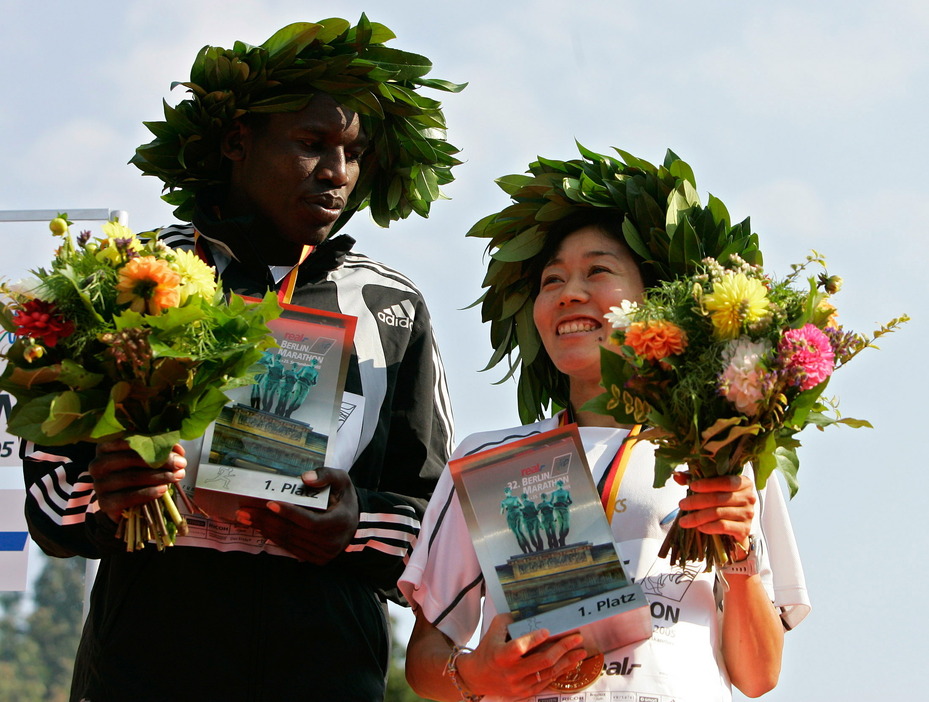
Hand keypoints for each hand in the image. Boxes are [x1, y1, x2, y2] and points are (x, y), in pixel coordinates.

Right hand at [89, 440, 186, 522]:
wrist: (123, 505)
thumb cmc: (136, 474)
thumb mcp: (146, 459)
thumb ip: (159, 449)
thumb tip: (178, 450)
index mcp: (105, 446)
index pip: (130, 440)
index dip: (156, 444)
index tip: (178, 452)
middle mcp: (98, 463)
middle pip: (131, 458)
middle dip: (161, 461)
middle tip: (181, 464)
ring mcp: (99, 484)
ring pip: (131, 477)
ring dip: (158, 477)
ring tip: (177, 476)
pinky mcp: (104, 503)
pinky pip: (127, 497)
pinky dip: (148, 493)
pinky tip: (163, 490)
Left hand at [235, 467, 358, 563]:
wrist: (354, 523)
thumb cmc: (344, 498)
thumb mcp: (342, 480)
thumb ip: (327, 475)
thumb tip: (306, 478)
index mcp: (339, 522)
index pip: (311, 522)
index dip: (290, 513)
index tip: (270, 503)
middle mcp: (331, 542)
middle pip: (294, 532)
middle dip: (267, 520)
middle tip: (246, 510)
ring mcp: (323, 554)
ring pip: (289, 541)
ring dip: (265, 529)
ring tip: (246, 518)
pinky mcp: (315, 559)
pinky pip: (290, 549)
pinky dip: (273, 537)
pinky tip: (261, 527)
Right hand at [456, 614, 586, 698]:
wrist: (478, 677)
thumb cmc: (488, 649)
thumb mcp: (493, 631)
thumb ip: (509, 620)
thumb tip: (529, 611)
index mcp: (501, 655)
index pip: (519, 647)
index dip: (533, 639)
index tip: (548, 630)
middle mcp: (511, 672)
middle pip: (541, 661)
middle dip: (562, 648)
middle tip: (576, 638)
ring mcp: (519, 684)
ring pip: (548, 673)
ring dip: (567, 661)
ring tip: (581, 651)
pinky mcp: (525, 692)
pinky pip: (546, 682)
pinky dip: (560, 672)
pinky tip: (570, 663)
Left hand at [675, 473, 755, 549]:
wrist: (736, 528)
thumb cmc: (723, 503)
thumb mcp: (712, 488)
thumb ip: (696, 479)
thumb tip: (677, 476)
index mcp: (743, 482)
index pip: (726, 481)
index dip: (708, 484)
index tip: (692, 486)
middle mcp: (749, 497)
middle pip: (719, 498)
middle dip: (696, 501)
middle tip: (681, 505)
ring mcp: (748, 514)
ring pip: (718, 513)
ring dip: (698, 517)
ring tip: (684, 520)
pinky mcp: (745, 529)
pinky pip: (723, 526)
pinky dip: (709, 527)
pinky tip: (699, 527)